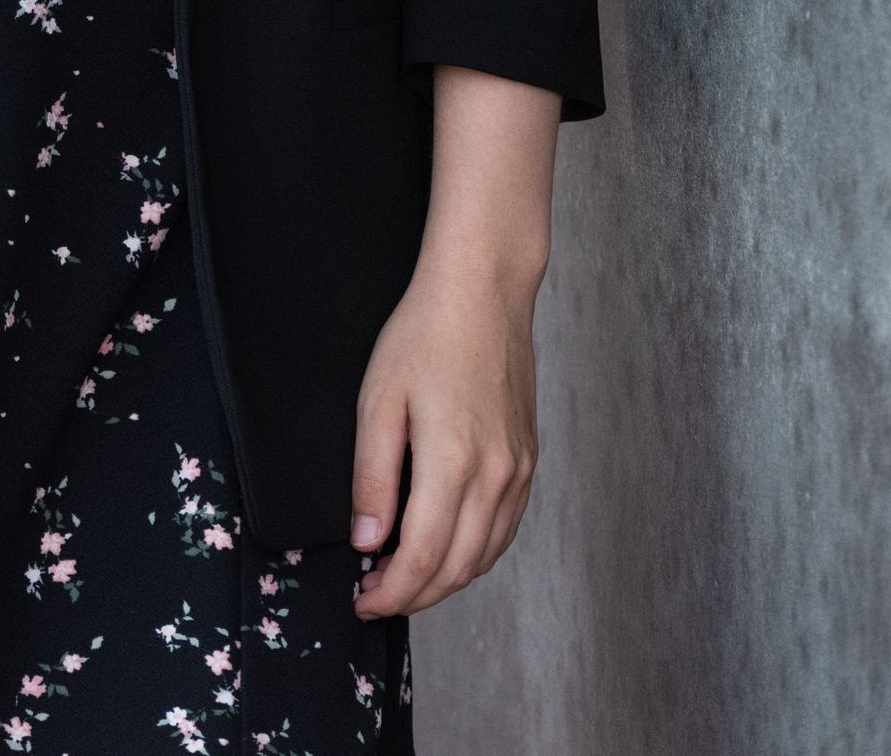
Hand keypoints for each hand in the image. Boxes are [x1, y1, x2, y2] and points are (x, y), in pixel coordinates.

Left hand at [347, 245, 539, 617]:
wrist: (483, 289)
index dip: (390, 592)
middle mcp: (496, 476)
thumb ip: (372, 476)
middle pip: (457, 569)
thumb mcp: (378, 399)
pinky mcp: (529, 460)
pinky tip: (447, 548)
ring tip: (404, 577)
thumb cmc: (424, 334)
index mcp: (453, 462)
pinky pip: (505, 530)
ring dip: (445, 580)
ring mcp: (519, 471)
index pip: (422, 558)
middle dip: (414, 595)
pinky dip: (475, 554)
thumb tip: (367, 541)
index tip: (361, 601)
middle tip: (375, 594)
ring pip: (484, 556)